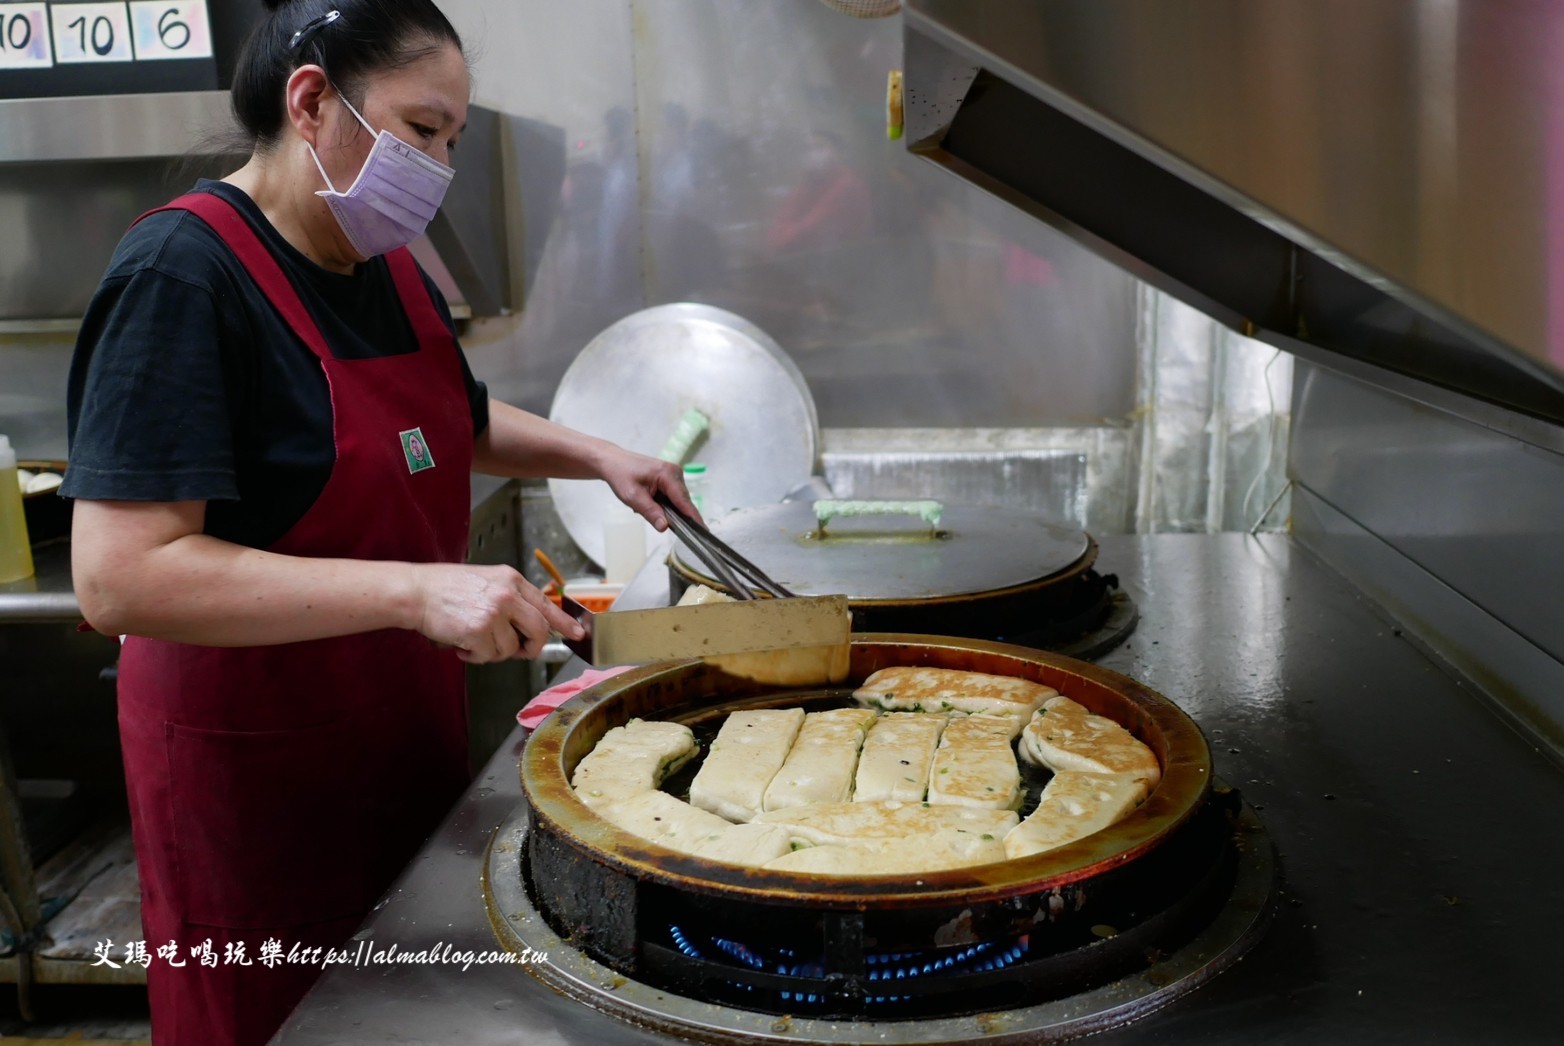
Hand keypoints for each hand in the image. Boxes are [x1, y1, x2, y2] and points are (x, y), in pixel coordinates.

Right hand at [411, 563, 584, 663]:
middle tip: (520, 651)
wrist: (416, 592)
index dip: (565, 622)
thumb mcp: (487, 581)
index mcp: (511, 580)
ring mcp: (494, 613)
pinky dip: (475, 656)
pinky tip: (462, 644)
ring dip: (493, 652)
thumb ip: (511, 599)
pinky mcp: (479, 631)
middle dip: (532, 647)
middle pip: (539, 630)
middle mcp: (507, 595)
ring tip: (474, 640)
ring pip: (511, 648)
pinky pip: (489, 656)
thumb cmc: (446, 588)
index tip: (578, 633)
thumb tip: (531, 624)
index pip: (547, 603)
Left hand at [598, 447, 702, 530]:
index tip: (703, 531)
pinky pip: (671, 497)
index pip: (684, 500)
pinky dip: (661, 503)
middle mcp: (675, 472)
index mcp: (668, 474)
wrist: (612, 462)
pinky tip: (646, 500)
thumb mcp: (632, 496)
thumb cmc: (620, 475)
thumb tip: (665, 527)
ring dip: (663, 508)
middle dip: (671, 514)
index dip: (693, 517)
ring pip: (676, 501)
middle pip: (682, 502)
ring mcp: (674, 474)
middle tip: (650, 517)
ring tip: (642, 504)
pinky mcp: (670, 478)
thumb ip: (650, 511)